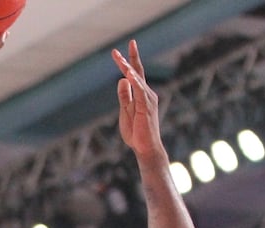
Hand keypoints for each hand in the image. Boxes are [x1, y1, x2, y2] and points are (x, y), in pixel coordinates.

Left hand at [111, 41, 163, 160]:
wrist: (146, 149)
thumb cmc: (137, 134)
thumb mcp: (126, 112)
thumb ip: (124, 96)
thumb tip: (121, 79)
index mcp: (141, 96)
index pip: (134, 76)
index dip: (126, 63)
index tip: (116, 52)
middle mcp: (147, 95)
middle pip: (137, 72)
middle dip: (132, 58)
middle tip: (131, 42)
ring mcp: (147, 100)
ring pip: (137, 79)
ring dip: (128, 67)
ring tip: (119, 57)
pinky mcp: (146, 107)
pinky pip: (139, 91)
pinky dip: (134, 81)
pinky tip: (128, 72)